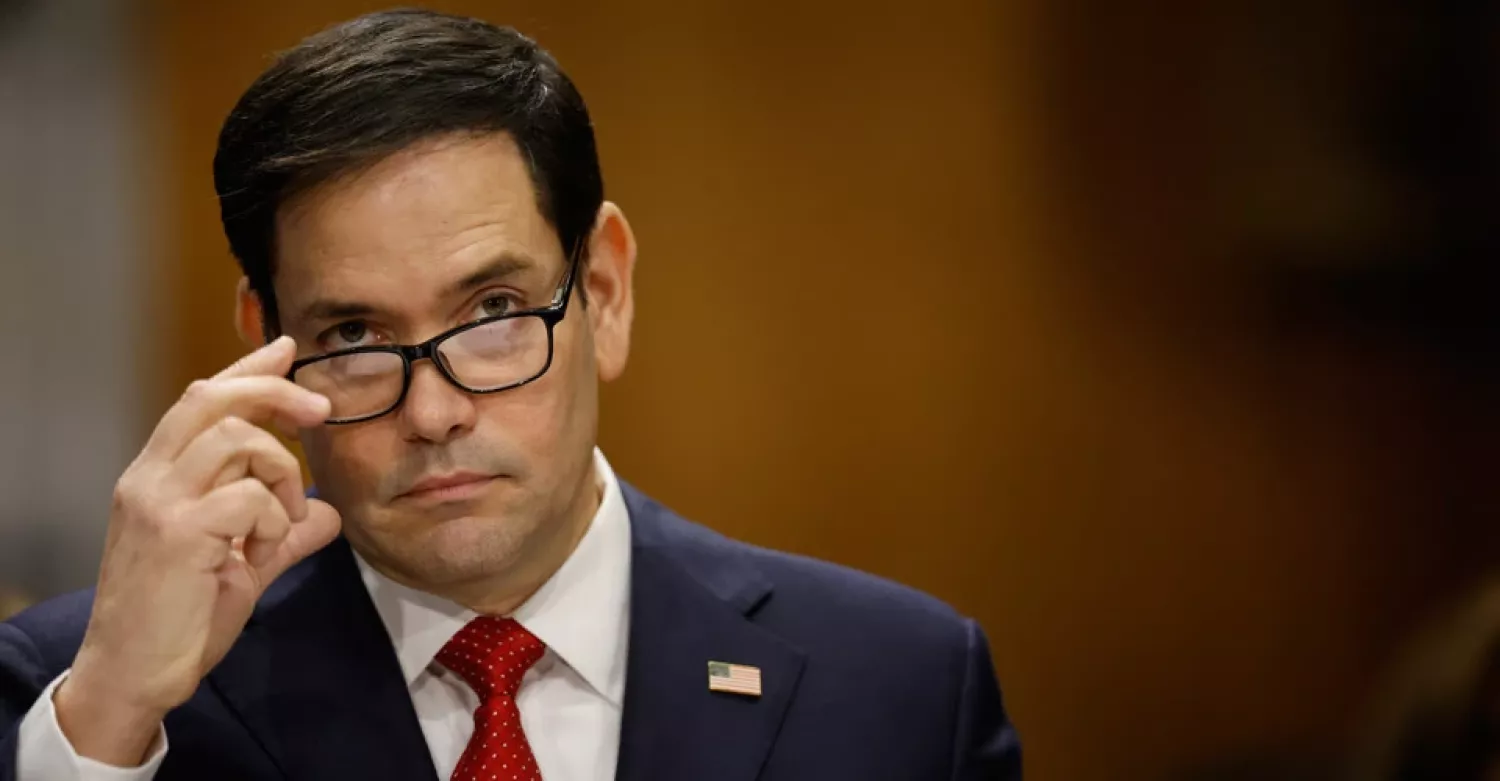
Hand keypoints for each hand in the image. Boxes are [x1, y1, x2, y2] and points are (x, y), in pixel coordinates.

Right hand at [55, 336, 341, 765]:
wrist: (134, 675)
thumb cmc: (180, 621)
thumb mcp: (240, 565)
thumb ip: (282, 533)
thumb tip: (328, 512)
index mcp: (157, 476)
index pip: (200, 400)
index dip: (247, 371)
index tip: (286, 349)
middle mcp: (150, 479)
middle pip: (214, 399)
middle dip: (276, 393)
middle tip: (321, 411)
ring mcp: (159, 502)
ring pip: (239, 440)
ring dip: (281, 475)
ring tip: (281, 523)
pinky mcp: (178, 532)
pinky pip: (249, 498)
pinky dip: (274, 522)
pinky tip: (262, 554)